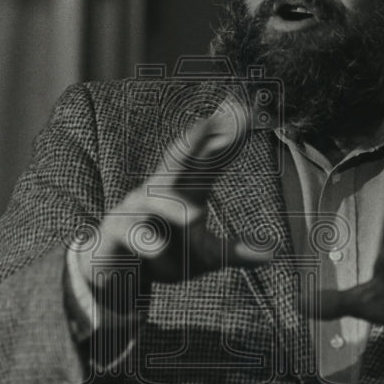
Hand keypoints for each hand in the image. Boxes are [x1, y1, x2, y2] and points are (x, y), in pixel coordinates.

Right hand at [75, 101, 271, 312]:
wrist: (109, 270)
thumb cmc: (160, 254)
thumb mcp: (203, 257)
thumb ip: (236, 252)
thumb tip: (273, 252)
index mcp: (184, 190)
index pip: (209, 160)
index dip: (227, 139)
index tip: (247, 112)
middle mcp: (159, 191)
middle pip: (176, 163)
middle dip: (192, 143)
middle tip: (210, 124)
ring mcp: (136, 210)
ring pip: (154, 204)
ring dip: (173, 208)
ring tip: (196, 215)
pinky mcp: (117, 233)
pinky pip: (131, 234)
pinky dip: (144, 240)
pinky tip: (156, 246)